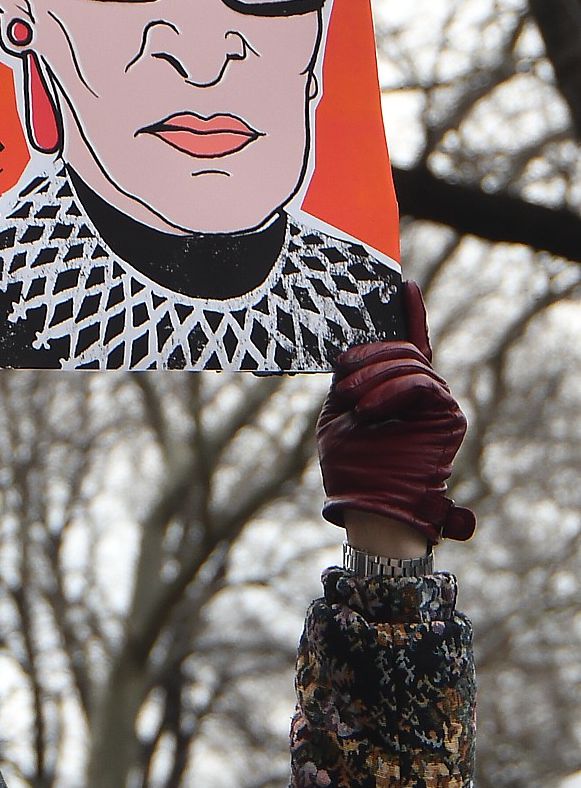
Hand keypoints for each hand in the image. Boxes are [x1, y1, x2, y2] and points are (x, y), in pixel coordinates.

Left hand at [318, 282, 474, 543]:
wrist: (367, 503)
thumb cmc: (350, 463)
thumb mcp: (339, 410)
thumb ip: (352, 379)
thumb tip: (351, 352)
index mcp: (395, 387)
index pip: (408, 342)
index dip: (409, 313)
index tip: (403, 284)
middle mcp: (422, 391)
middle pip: (402, 348)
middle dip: (368, 357)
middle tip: (342, 380)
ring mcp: (438, 402)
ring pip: (410, 362)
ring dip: (373, 377)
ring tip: (353, 404)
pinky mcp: (447, 415)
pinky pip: (422, 382)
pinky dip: (392, 390)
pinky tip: (371, 409)